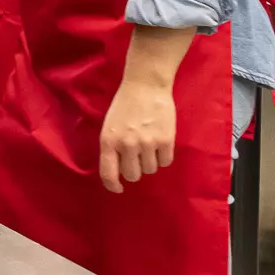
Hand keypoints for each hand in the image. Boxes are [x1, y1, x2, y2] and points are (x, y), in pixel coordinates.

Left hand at [98, 75, 176, 192]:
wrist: (145, 85)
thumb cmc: (125, 105)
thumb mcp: (109, 126)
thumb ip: (113, 147)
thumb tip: (118, 170)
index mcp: (108, 141)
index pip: (108, 173)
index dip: (113, 185)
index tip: (118, 188)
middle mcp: (127, 145)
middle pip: (133, 175)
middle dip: (135, 169)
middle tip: (136, 156)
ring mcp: (147, 143)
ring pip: (151, 169)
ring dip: (150, 161)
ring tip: (148, 143)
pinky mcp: (166, 140)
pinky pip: (166, 162)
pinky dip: (163, 156)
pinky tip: (160, 142)